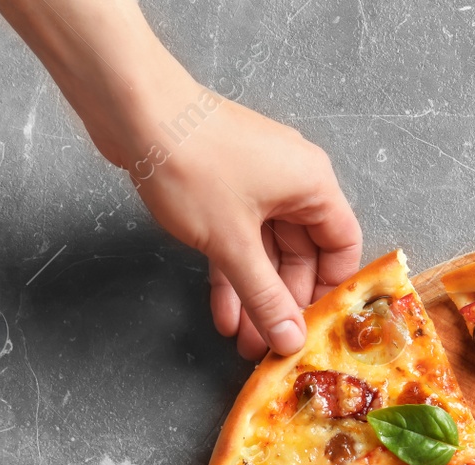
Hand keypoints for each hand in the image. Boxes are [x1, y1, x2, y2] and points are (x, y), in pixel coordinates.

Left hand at [129, 92, 361, 359]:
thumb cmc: (192, 161)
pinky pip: (238, 240)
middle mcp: (292, 181)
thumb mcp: (234, 244)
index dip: (331, 290)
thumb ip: (266, 297)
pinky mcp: (223, 188)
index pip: (342, 246)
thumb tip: (291, 338)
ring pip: (266, 252)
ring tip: (245, 340)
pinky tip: (224, 311)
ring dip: (255, 295)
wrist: (132, 110)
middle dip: (284, 302)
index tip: (316, 326)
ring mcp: (256, 183)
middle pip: (302, 254)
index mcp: (313, 185)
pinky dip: (232, 273)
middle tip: (274, 344)